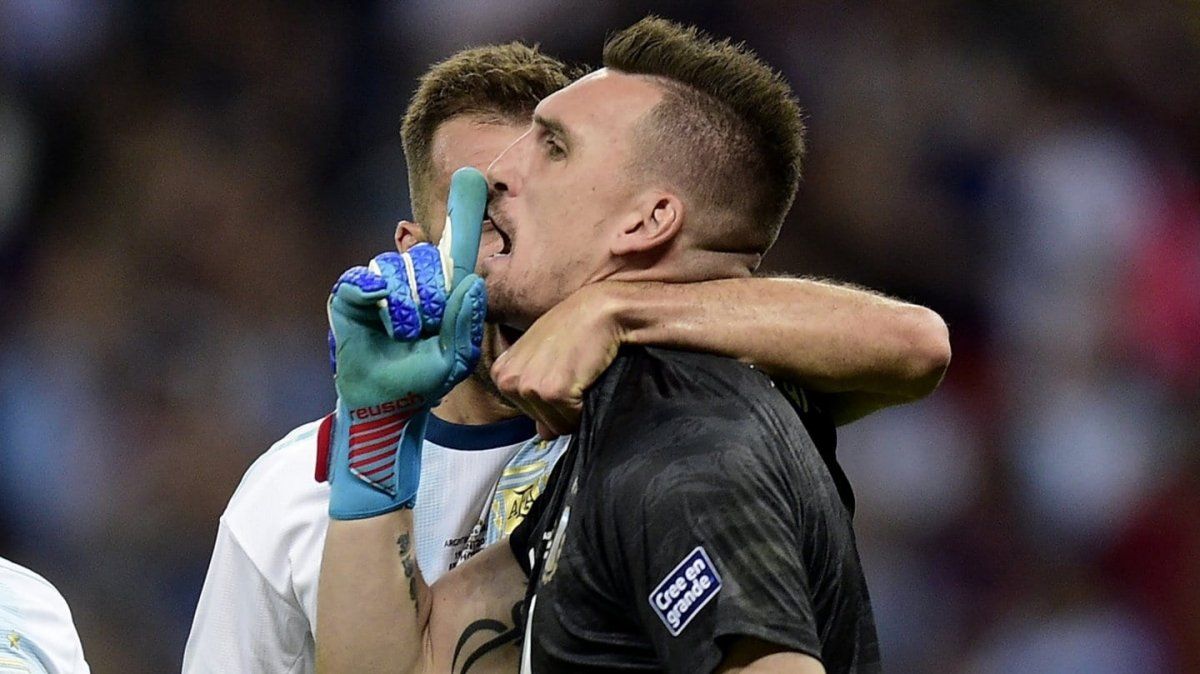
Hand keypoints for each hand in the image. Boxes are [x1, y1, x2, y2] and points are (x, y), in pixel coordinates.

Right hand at [324, 167, 487, 518]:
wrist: (383, 403)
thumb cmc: (421, 381)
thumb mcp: (455, 358)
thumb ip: (466, 322)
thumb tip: (471, 279)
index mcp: (443, 289)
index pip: (456, 246)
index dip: (464, 211)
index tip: (473, 176)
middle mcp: (412, 278)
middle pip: (430, 259)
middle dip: (434, 297)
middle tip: (427, 328)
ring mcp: (380, 283)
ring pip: (401, 270)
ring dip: (409, 308)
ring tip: (404, 335)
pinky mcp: (351, 293)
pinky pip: (369, 279)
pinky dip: (380, 299)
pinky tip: (381, 318)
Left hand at [490, 283, 625, 438]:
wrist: (599, 311)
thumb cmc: (573, 329)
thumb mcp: (542, 358)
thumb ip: (535, 394)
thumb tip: (543, 434)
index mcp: (501, 373)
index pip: (527, 413)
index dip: (550, 400)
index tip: (560, 374)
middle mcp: (508, 381)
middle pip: (541, 423)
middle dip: (561, 407)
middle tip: (571, 373)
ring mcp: (528, 387)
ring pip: (557, 425)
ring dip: (574, 408)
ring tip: (578, 374)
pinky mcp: (552, 393)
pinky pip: (572, 420)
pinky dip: (585, 406)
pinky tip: (585, 376)